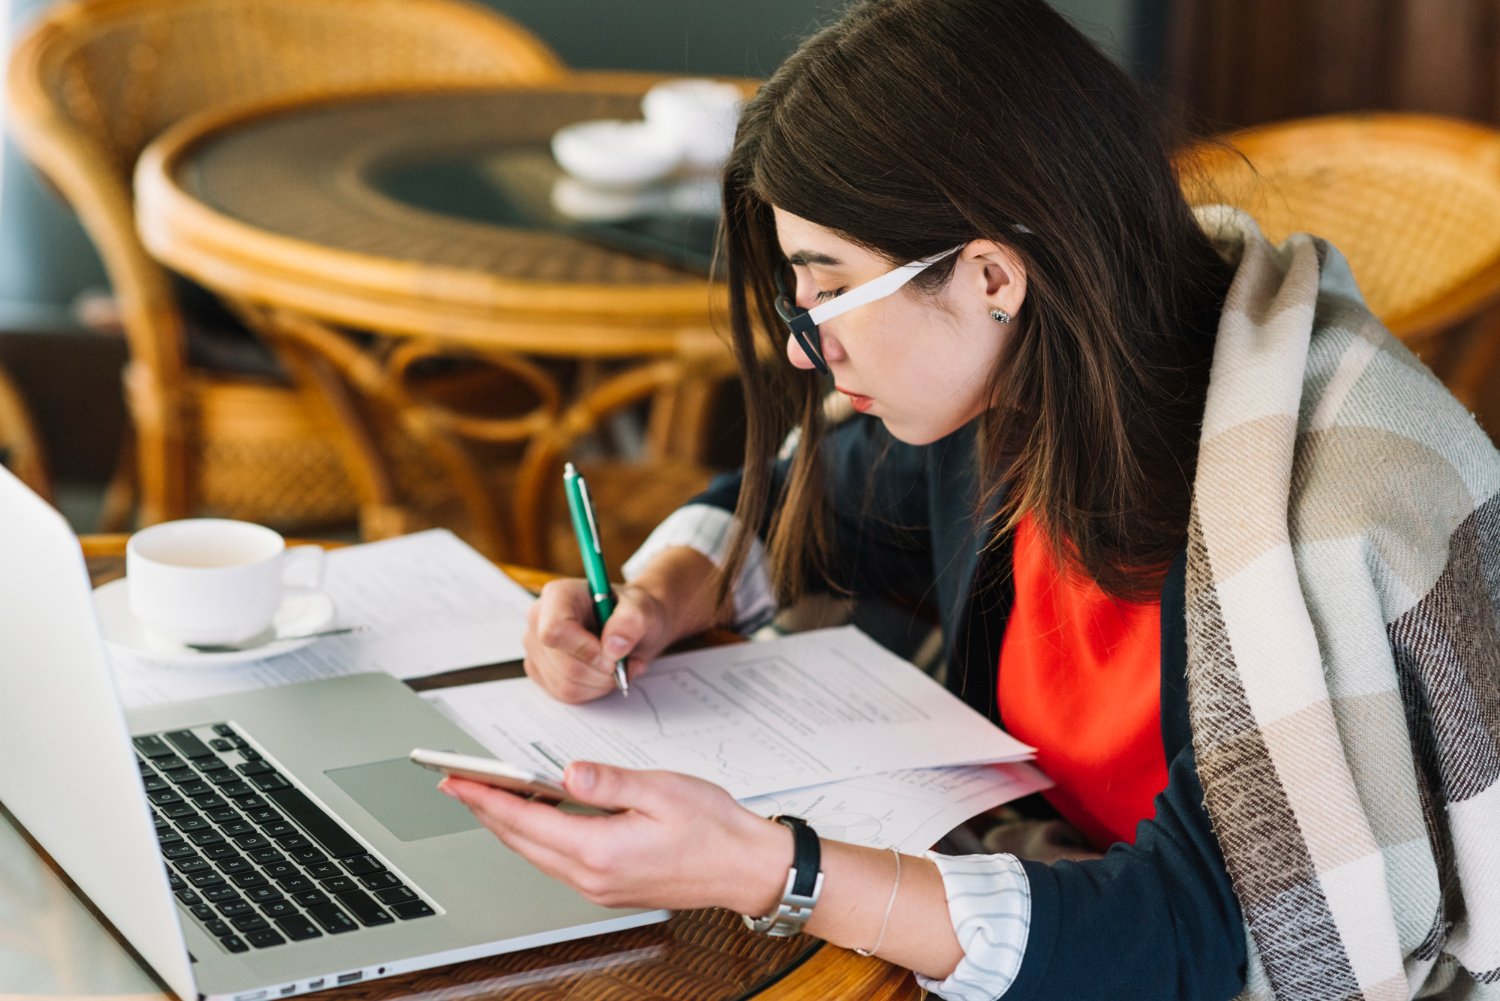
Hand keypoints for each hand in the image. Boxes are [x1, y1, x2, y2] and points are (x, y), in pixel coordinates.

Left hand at [440, 762, 787, 914]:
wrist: (746, 868)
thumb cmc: (714, 829)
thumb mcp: (661, 789)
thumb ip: (607, 781)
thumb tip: (566, 774)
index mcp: (601, 850)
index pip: (525, 821)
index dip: (486, 798)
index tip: (458, 780)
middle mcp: (593, 876)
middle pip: (521, 841)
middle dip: (485, 810)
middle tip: (457, 784)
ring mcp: (599, 887)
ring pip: (535, 853)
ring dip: (508, 825)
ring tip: (487, 796)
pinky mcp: (610, 886)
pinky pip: (557, 861)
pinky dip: (536, 837)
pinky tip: (535, 818)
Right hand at [523, 579, 675, 702]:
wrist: (629, 626)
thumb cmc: (631, 612)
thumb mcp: (642, 609)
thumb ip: (631, 622)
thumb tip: (613, 647)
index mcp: (559, 595)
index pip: (554, 630)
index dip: (583, 649)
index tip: (611, 656)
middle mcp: (539, 619)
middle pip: (561, 664)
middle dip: (600, 672)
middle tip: (625, 663)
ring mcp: (536, 646)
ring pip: (563, 684)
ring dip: (599, 683)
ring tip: (619, 667)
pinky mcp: (540, 670)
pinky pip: (563, 693)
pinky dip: (591, 690)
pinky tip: (603, 673)